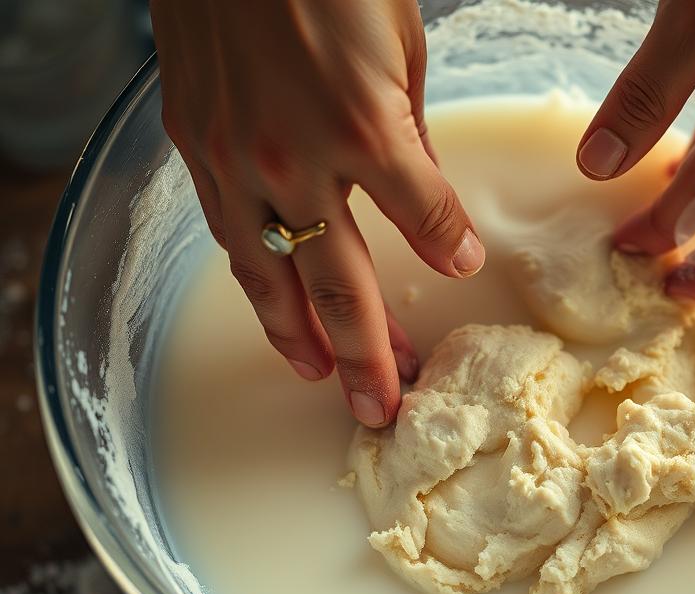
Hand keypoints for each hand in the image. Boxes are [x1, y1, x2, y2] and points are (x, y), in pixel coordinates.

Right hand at [151, 0, 484, 425]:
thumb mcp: (399, 49)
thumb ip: (408, 136)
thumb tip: (421, 191)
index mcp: (368, 131)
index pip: (426, 220)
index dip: (450, 250)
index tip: (464, 271)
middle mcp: (298, 162)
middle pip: (340, 286)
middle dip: (368, 355)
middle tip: (383, 407)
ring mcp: (238, 161)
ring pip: (272, 277)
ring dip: (300, 338)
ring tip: (323, 380)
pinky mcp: (196, 149)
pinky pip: (231, 235)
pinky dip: (255, 280)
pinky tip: (272, 308)